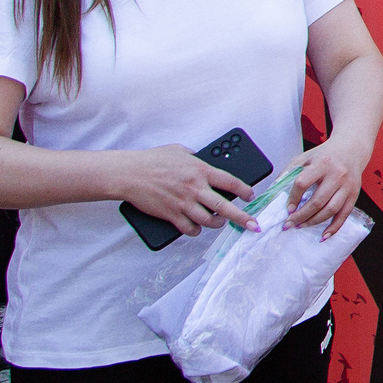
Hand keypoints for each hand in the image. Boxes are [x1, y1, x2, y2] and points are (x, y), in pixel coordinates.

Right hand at [117, 145, 257, 236]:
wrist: (129, 174)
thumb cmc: (153, 160)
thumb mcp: (180, 151)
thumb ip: (196, 158)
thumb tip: (206, 163)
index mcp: (200, 170)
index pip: (231, 183)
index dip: (245, 191)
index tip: (251, 197)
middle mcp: (195, 188)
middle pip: (225, 207)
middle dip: (243, 218)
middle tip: (253, 225)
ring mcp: (183, 203)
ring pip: (209, 221)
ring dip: (217, 223)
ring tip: (220, 222)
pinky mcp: (171, 215)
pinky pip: (189, 229)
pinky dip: (195, 231)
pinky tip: (197, 228)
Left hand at [288, 137, 369, 236]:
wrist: (351, 149)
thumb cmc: (326, 155)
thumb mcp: (305, 158)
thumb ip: (289, 173)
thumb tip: (275, 192)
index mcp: (322, 163)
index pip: (303, 183)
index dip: (293, 198)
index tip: (287, 208)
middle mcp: (337, 175)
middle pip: (317, 201)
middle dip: (301, 216)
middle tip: (289, 224)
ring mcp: (347, 186)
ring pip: (330, 210)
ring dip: (314, 222)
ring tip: (302, 226)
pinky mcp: (354, 194)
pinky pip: (344, 215)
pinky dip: (334, 228)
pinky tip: (323, 235)